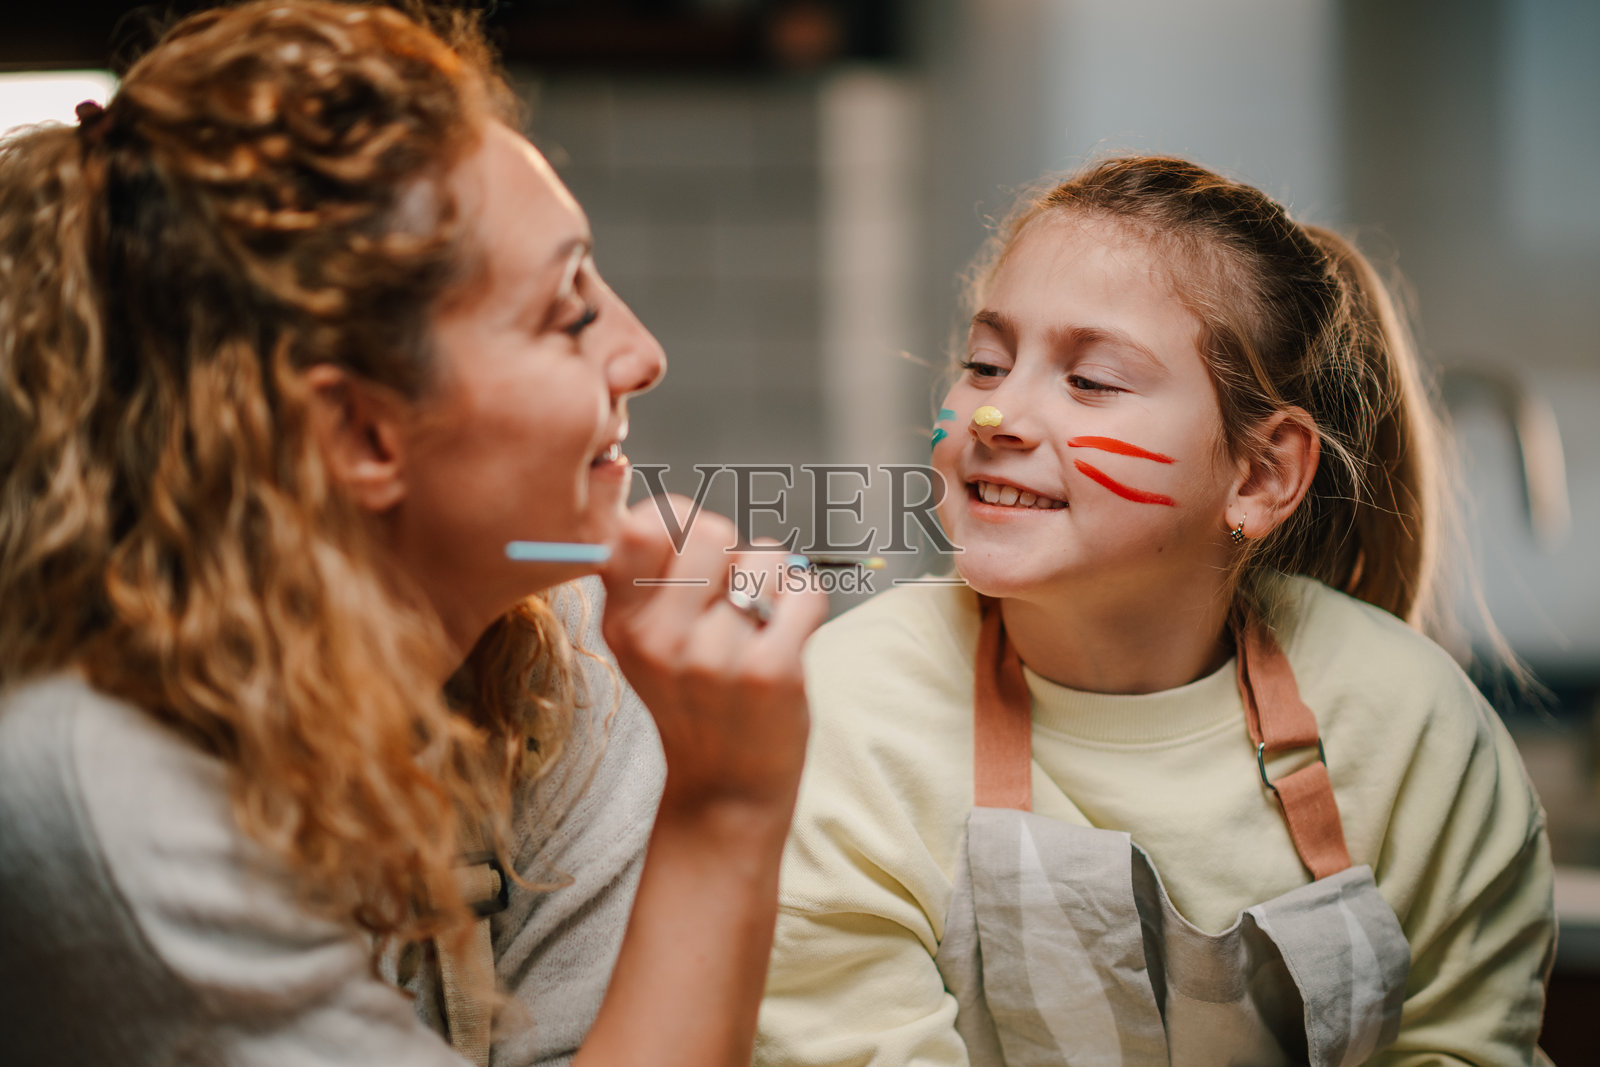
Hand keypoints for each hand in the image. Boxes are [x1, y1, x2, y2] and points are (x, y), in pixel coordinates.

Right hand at [600, 496, 826, 817]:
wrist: (727, 789)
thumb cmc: (695, 703)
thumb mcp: (645, 647)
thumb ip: (645, 581)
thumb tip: (663, 510)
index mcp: (624, 624)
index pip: (639, 526)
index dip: (677, 519)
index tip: (695, 551)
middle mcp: (662, 639)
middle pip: (711, 529)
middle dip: (734, 552)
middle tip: (733, 598)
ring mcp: (715, 657)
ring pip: (766, 556)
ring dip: (774, 581)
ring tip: (759, 625)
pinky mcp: (770, 672)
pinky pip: (804, 591)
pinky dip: (806, 603)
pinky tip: (789, 634)